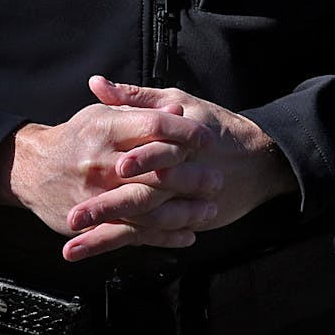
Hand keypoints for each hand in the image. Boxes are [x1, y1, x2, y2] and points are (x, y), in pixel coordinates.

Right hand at [0, 98, 221, 257]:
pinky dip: (165, 236)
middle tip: (216, 178)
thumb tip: (176, 110)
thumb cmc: (74, 139)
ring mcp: (96, 195)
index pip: (154, 127)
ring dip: (184, 211)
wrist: (31, 170)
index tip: (205, 138)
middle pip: (156, 169)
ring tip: (209, 209)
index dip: (184, 131)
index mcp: (103, 128)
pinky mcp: (94, 222)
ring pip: (151, 206)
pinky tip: (187, 234)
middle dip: (191, 175)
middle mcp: (100, 162)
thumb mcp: (100, 115)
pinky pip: (136, 233)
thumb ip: (137, 111)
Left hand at [72, 78, 297, 253]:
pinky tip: (97, 251)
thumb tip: (96, 84)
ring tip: (74, 247)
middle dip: (107, 208)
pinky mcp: (186, 221)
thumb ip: (135, 97)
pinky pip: (152, 237)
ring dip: (107, 237)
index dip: (138, 160)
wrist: (261, 161)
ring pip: (143, 225)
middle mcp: (181, 177)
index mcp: (181, 143)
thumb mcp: (179, 102)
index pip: (159, 151)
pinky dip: (124, 245)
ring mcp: (185, 205)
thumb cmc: (215, 126)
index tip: (112, 167)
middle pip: (144, 195)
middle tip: (74, 217)